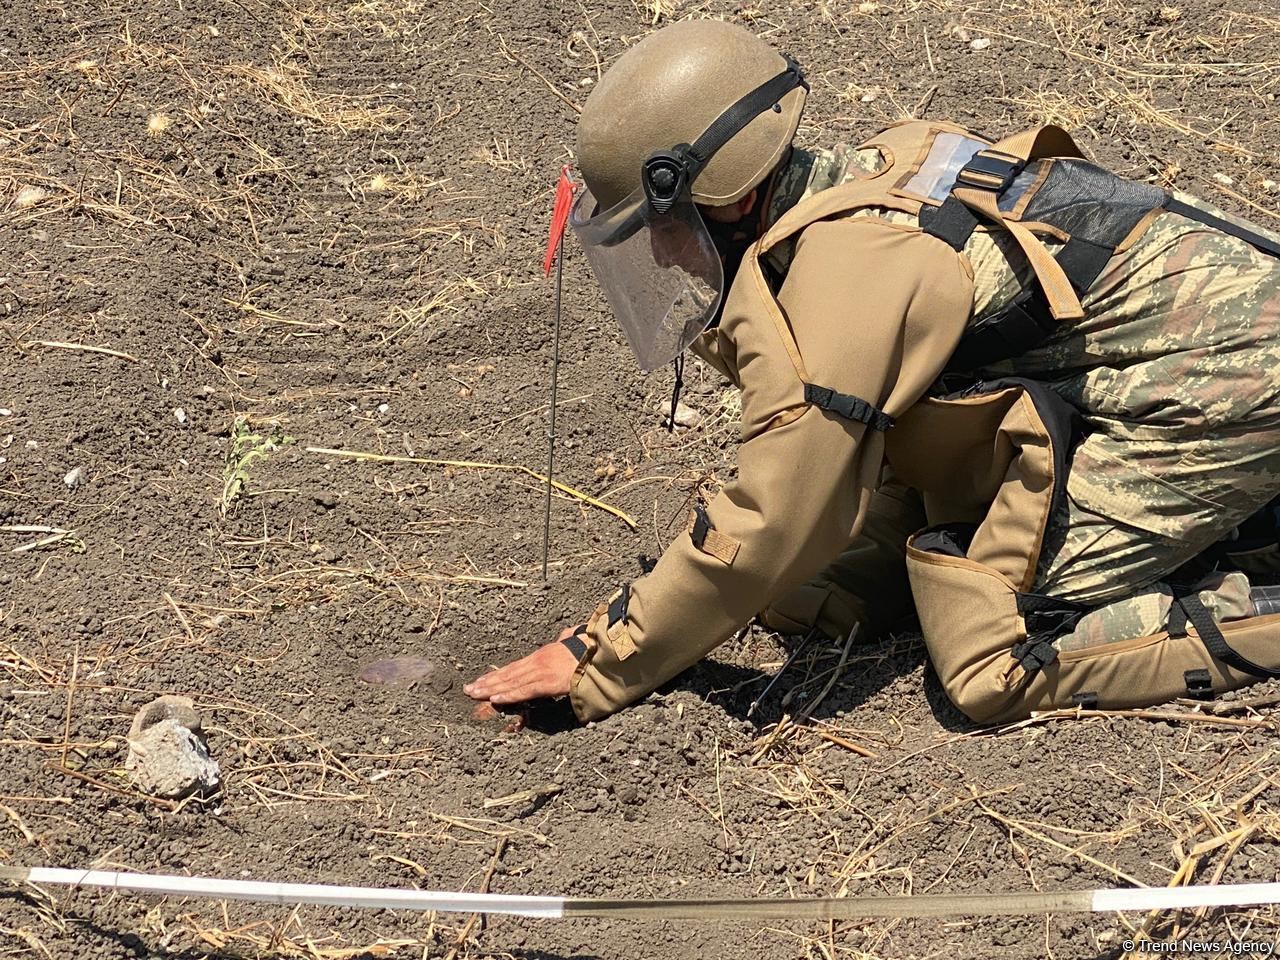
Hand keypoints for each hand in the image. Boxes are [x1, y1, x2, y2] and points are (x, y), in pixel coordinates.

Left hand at [464, 627, 581, 705]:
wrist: (602, 651)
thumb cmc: (591, 646)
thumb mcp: (575, 639)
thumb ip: (567, 638)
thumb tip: (567, 634)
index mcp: (543, 654)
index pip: (515, 667)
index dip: (497, 674)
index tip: (483, 680)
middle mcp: (538, 662)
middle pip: (508, 674)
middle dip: (487, 682)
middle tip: (468, 689)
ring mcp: (542, 672)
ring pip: (511, 682)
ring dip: (491, 690)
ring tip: (474, 693)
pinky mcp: (549, 683)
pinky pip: (525, 691)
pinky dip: (509, 695)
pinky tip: (495, 700)